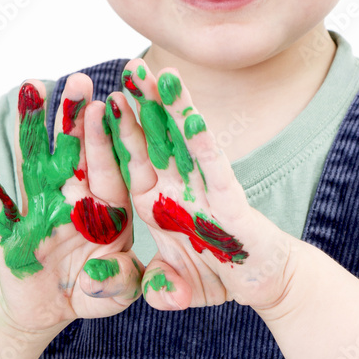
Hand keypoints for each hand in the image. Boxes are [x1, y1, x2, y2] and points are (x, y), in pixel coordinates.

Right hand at [0, 73, 144, 337]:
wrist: (50, 308)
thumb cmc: (95, 289)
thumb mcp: (116, 292)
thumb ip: (120, 281)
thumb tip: (113, 269)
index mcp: (108, 208)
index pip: (110, 169)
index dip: (106, 141)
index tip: (105, 107)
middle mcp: (74, 197)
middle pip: (74, 151)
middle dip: (75, 116)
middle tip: (78, 78)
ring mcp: (39, 208)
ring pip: (35, 161)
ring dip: (31, 125)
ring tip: (29, 85)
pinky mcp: (9, 228)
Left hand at [103, 60, 299, 314]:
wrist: (264, 285)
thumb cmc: (217, 274)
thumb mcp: (174, 285)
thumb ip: (156, 285)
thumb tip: (146, 292)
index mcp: (153, 200)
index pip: (126, 160)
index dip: (112, 131)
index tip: (93, 101)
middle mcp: (175, 187)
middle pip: (151, 138)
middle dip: (139, 103)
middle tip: (127, 67)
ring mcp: (202, 188)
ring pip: (181, 140)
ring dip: (169, 106)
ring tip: (157, 72)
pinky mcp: (229, 199)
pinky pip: (213, 165)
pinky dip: (202, 140)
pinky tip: (191, 115)